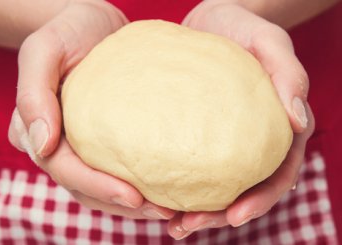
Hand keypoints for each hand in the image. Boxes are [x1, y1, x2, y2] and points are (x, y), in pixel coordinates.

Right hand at [8, 0, 174, 219]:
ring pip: (100, 186)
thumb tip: (41, 146)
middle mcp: (57, 143)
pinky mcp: (104, 138)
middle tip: (162, 211)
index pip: (63, 168)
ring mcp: (80, 143)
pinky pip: (117, 167)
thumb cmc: (68, 31)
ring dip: (132, 203)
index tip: (133, 196)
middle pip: (84, 187)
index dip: (96, 186)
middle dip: (121, 204)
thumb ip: (34, 94)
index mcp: (37, 127)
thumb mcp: (43, 50)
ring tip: (167, 209)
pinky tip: (163, 188)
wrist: (92, 23)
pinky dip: (138, 182)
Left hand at [168, 2, 314, 238]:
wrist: (211, 22)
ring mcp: (225, 140)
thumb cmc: (242, 29)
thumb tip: (299, 120)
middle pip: (243, 190)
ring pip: (216, 185)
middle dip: (217, 215)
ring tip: (170, 223)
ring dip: (196, 209)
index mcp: (277, 130)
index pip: (277, 175)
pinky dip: (178, 183)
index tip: (232, 217)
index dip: (259, 201)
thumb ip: (289, 75)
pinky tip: (156, 193)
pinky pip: (192, 163)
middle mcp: (253, 142)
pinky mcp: (200, 132)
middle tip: (186, 226)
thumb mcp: (270, 42)